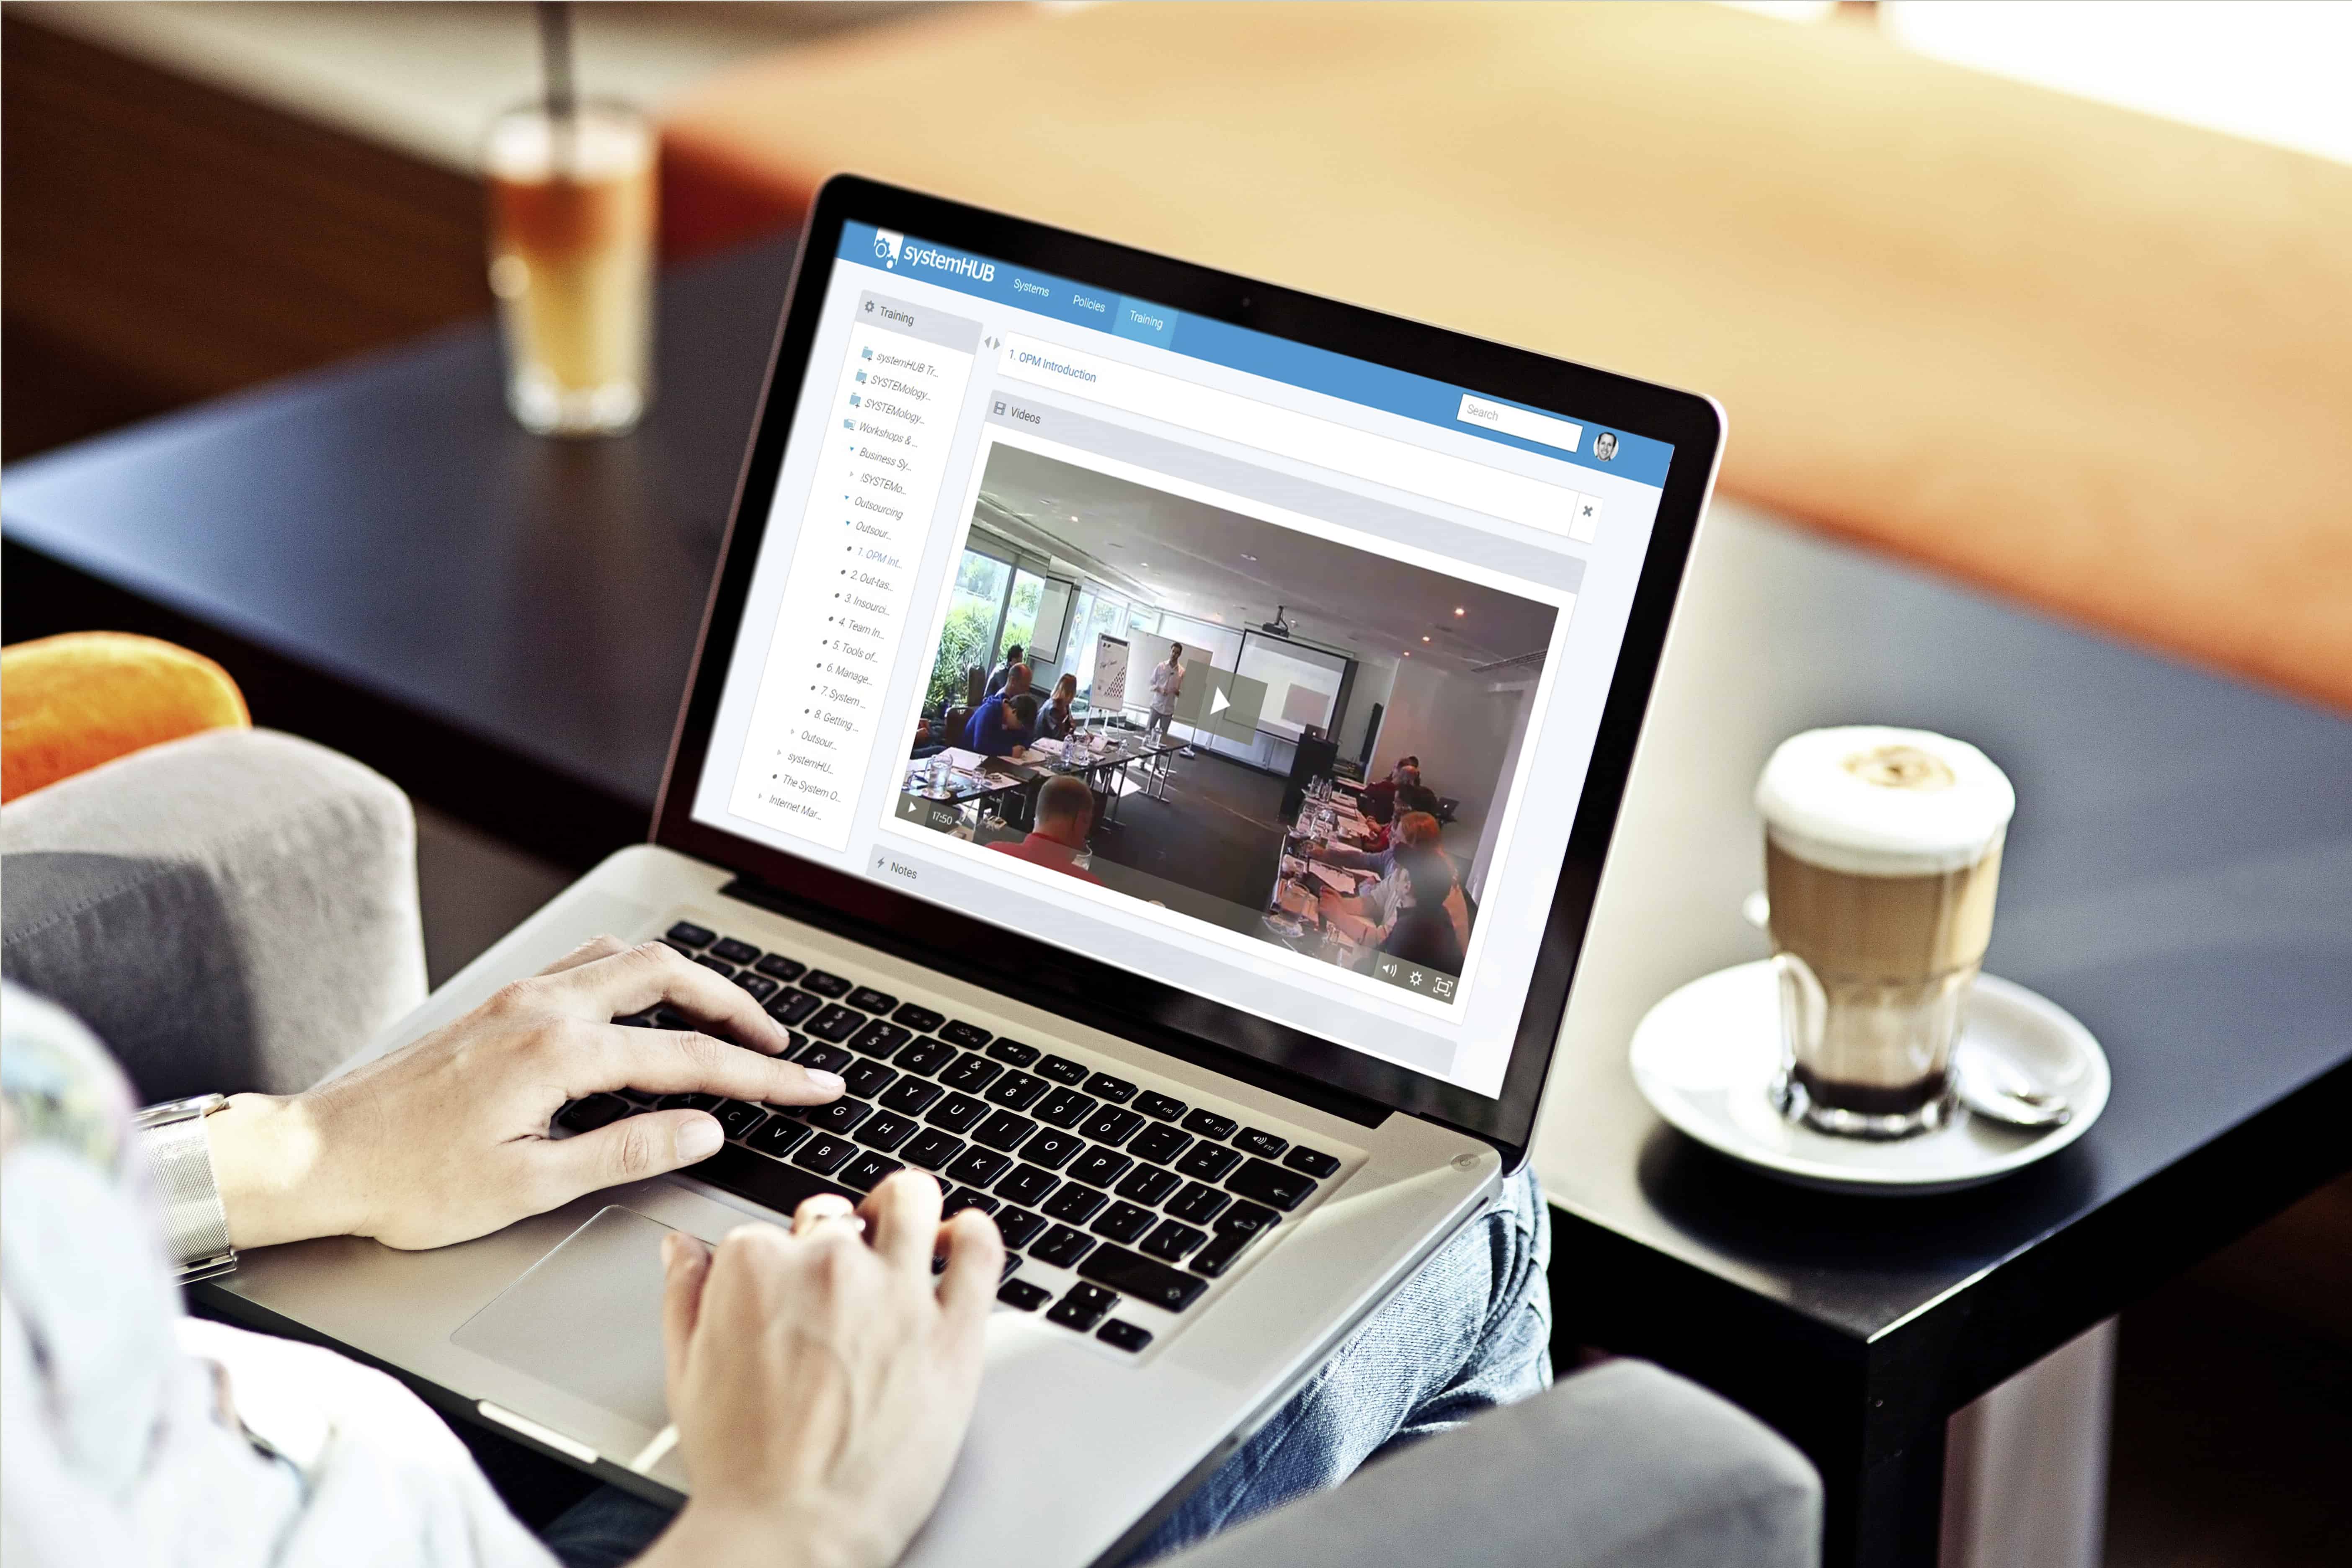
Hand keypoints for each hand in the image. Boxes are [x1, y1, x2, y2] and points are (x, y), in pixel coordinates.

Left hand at [209, 937, 844, 1249]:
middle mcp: (541, 1008)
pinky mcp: (499, 1007)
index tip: (812, 1086)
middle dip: (737, 1007)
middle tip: (780, 1046)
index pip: (689, 1057)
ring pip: (627, 959)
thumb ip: (626, 1150)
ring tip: (726, 1020)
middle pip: (668, 977)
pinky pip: (587, 966)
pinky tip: (643, 1006)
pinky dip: (636, 977)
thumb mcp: (528, 1186)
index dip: (762, 1074)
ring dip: (688, 982)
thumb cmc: (408, 1181)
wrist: (317, 1157)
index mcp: (557, 1052)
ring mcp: (517, 999)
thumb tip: (703, 1129)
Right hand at [645, 1176, 1001, 1567]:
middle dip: (835, 1241)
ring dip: (905, 1211)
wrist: (793, 1530)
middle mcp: (829, 1263)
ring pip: (912, 1202)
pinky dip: (972, 1233)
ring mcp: (896, 1291)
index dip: (778, 1265)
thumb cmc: (741, 1466)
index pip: (770, 1232)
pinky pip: (979, 1250)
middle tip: (838, 1286)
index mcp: (756, 1266)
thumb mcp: (686, 1373)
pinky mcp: (952, 1328)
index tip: (786, 1296)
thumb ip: (685, 1296)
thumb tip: (681, 1249)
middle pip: (838, 1217)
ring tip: (905, 1235)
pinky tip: (960, 1239)